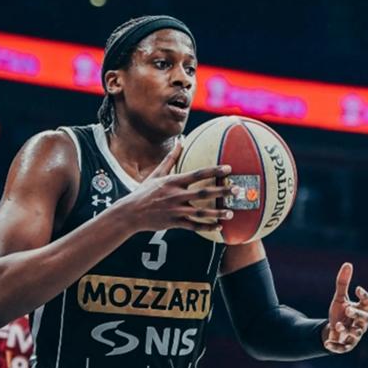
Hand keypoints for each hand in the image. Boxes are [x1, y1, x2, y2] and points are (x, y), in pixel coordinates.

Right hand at [116, 139, 236, 232]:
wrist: (131, 213)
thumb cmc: (145, 192)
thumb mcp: (157, 174)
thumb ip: (171, 158)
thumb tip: (180, 140)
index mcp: (173, 182)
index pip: (198, 174)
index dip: (214, 171)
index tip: (229, 169)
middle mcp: (176, 195)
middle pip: (204, 193)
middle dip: (222, 191)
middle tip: (237, 191)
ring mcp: (176, 210)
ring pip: (201, 212)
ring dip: (217, 213)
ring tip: (231, 213)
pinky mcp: (174, 223)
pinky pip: (194, 226)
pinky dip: (207, 227)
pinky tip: (219, 227)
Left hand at [322, 262, 367, 353]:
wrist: (333, 332)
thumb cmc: (340, 314)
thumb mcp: (339, 299)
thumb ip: (343, 283)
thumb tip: (348, 264)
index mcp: (361, 310)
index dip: (364, 296)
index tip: (357, 288)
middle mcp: (361, 324)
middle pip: (365, 319)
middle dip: (357, 314)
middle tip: (348, 309)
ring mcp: (355, 335)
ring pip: (355, 333)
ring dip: (346, 329)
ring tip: (336, 325)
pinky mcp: (346, 346)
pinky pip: (343, 348)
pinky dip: (336, 346)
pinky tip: (327, 343)